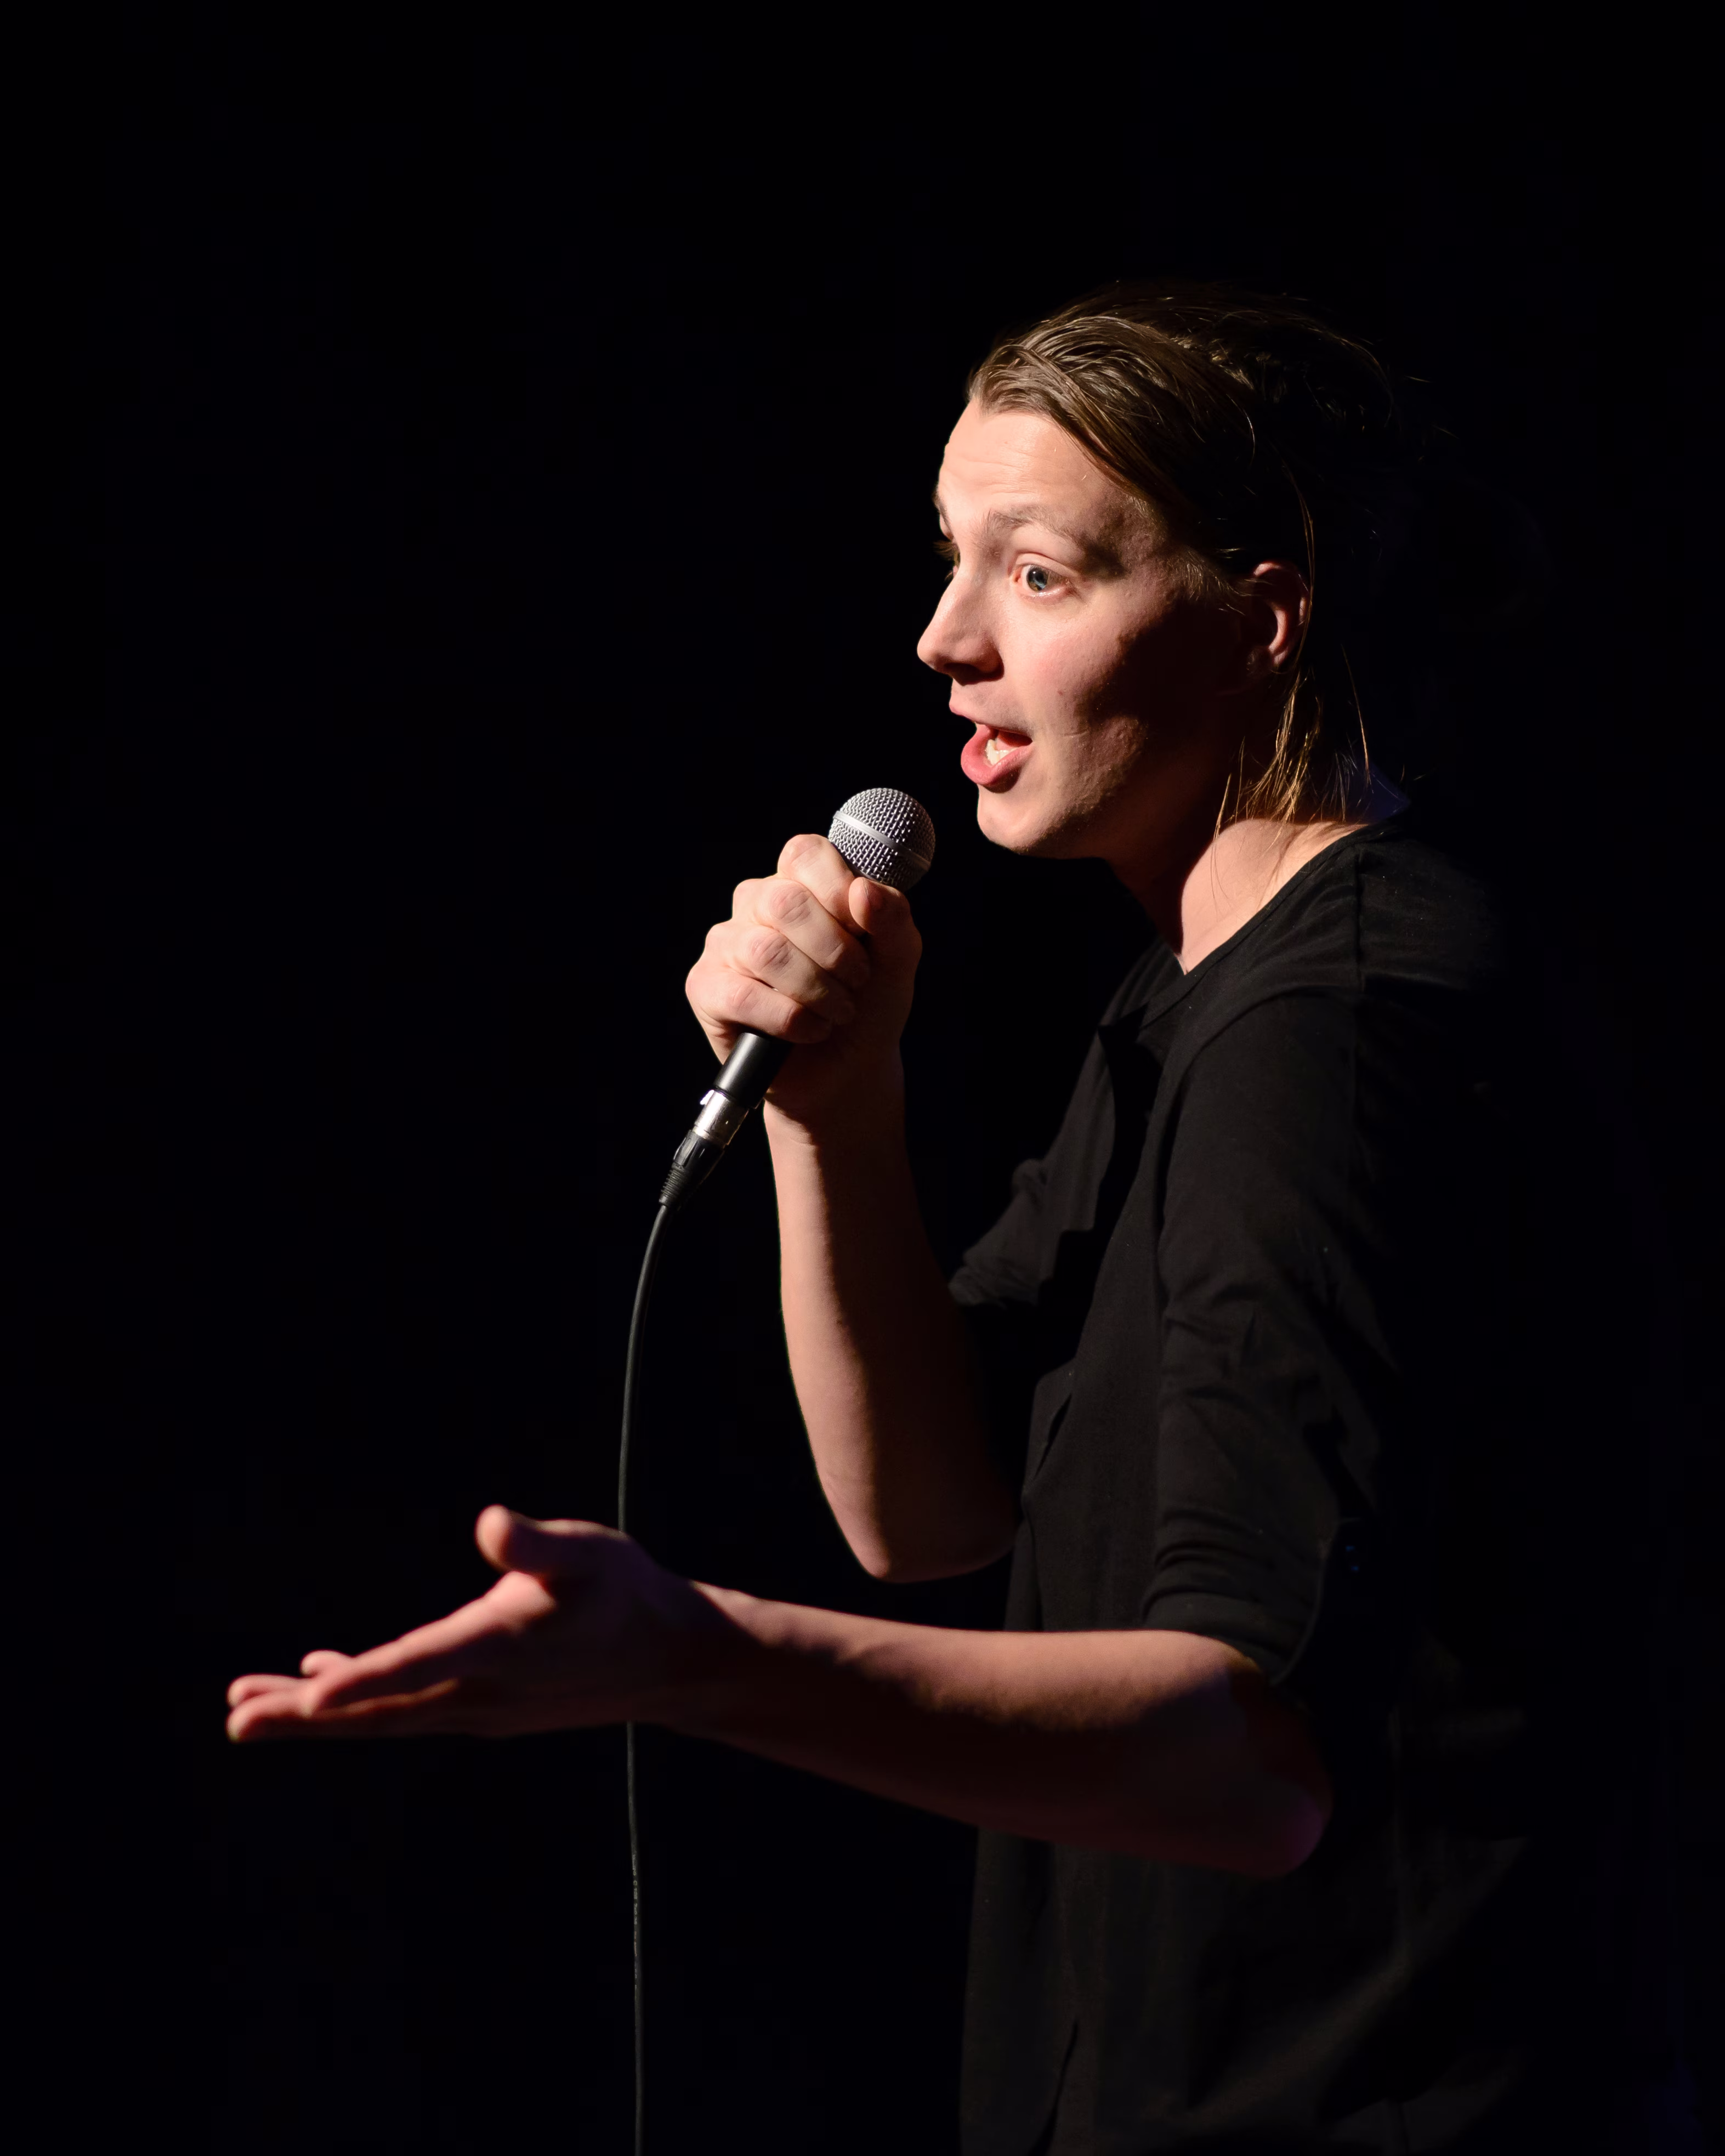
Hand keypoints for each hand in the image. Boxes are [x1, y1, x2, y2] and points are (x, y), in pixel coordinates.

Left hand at [225, 1508, 725, 1741]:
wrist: (670, 1658)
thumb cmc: (627, 1592)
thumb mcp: (589, 1552)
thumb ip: (537, 1543)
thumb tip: (490, 1523)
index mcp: (497, 1648)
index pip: (416, 1668)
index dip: (360, 1681)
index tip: (306, 1695)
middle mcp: (477, 1690)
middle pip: (376, 1708)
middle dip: (303, 1712)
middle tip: (237, 1715)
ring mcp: (476, 1706)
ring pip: (381, 1715)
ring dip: (315, 1710)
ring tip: (248, 1703)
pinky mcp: (480, 1705)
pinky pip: (404, 1708)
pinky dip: (359, 1695)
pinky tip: (324, 1676)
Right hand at [684, 834, 921, 1129]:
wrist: (847, 1071)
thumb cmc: (868, 1004)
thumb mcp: (898, 959)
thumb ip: (893, 918)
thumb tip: (864, 890)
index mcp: (799, 882)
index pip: (804, 855)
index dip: (837, 888)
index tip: (864, 930)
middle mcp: (755, 904)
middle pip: (785, 902)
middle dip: (835, 950)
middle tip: (857, 982)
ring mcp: (726, 944)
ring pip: (765, 950)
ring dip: (815, 990)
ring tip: (837, 1013)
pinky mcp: (706, 987)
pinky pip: (742, 993)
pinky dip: (788, 1018)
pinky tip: (809, 1030)